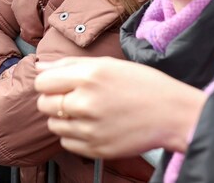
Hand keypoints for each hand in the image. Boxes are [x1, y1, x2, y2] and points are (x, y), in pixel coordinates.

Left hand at [34, 57, 206, 158]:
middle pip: (44, 104)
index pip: (42, 82)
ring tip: (85, 112)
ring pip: (53, 124)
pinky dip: (73, 135)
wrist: (173, 114)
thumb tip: (39, 66)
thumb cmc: (142, 85)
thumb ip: (68, 64)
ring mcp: (90, 129)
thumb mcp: (108, 64)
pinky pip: (66, 142)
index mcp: (89, 77)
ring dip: (63, 118)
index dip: (48, 82)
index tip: (59, 84)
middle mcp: (86, 103)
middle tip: (73, 97)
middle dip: (53, 100)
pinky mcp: (97, 149)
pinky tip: (91, 126)